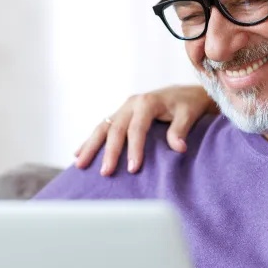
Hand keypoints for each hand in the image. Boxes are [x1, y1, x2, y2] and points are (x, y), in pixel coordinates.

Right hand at [74, 85, 215, 174]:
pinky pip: (102, 127)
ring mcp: (123, 108)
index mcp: (147, 102)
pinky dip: (90, 141)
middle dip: (109, 152)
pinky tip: (78, 153)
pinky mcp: (120, 114)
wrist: (186, 93)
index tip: (132, 169)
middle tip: (105, 173)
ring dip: (90, 146)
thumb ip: (181, 130)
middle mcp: (131, 103)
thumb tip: (178, 148)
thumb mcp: (188, 114)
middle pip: (115, 129)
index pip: (137, 128)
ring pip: (103, 127)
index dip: (134, 149)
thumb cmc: (188, 104)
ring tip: (80, 164)